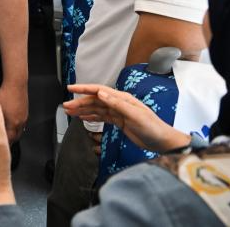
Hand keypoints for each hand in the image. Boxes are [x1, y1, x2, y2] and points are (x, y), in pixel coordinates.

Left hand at [0, 82, 27, 141]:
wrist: (16, 83)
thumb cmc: (6, 93)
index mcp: (13, 123)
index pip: (8, 139)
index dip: (2, 142)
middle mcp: (20, 122)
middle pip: (15, 137)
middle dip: (8, 141)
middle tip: (1, 143)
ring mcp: (23, 118)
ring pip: (18, 131)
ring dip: (12, 134)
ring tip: (4, 135)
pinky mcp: (25, 113)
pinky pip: (20, 124)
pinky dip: (15, 127)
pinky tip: (10, 124)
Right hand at [64, 84, 189, 152]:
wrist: (163, 142)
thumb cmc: (153, 128)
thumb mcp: (136, 115)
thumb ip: (118, 104)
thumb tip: (102, 93)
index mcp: (122, 99)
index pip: (99, 91)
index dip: (83, 88)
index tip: (70, 88)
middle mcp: (119, 103)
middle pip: (95, 100)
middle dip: (79, 102)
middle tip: (66, 106)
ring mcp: (118, 113)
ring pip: (96, 109)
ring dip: (83, 109)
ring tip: (70, 112)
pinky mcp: (119, 122)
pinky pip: (101, 117)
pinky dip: (91, 117)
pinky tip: (83, 118)